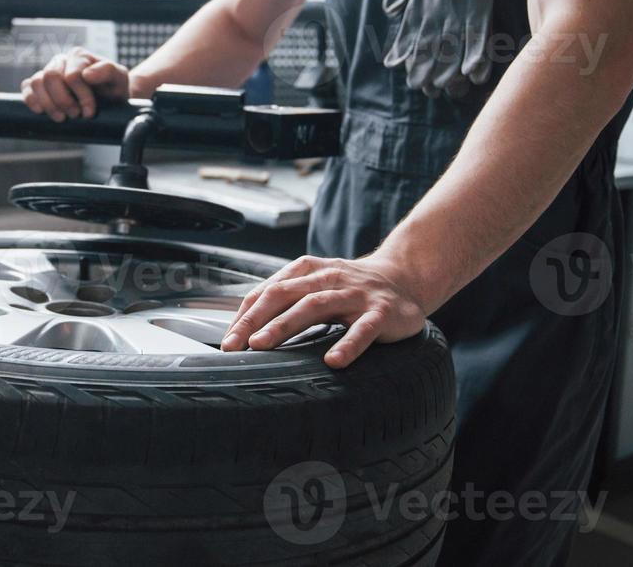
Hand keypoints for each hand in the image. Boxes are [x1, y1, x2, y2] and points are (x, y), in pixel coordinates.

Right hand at [20, 48, 130, 121]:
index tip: (89, 112)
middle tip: (75, 115)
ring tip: (62, 117)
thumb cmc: (113, 87)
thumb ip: (107, 71)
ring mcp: (48, 71)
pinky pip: (26, 87)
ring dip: (48, 104)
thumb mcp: (119, 78)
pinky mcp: (39, 85)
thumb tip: (87, 74)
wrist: (108, 99)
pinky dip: (31, 100)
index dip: (81, 96)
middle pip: (51, 77)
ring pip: (36, 82)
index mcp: (79, 56)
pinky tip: (41, 111)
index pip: (72, 75)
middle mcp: (61, 60)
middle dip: (63, 101)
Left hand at [220, 254, 427, 367]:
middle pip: (284, 294)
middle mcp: (329, 278)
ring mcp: (356, 294)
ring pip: (316, 305)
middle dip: (255, 319)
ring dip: (285, 324)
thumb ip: (287, 300)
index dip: (245, 314)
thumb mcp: (317, 285)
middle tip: (235, 345)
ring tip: (263, 345)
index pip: (269, 290)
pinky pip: (364, 329)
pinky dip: (348, 345)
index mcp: (309, 271)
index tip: (227, 340)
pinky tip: (333, 361)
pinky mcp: (382, 312)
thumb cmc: (351, 288)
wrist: (405, 277)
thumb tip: (246, 328)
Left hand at [381, 0, 498, 97]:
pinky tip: (474, 72)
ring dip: (448, 69)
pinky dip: (476, 55)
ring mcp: (458, 13)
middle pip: (429, 47)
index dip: (403, 51)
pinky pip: (477, 37)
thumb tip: (391, 10)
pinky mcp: (479, 10)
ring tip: (444, 86)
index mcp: (421, 4)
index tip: (396, 66)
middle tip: (423, 88)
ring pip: (452, 47)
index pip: (409, 33)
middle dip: (425, 68)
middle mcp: (437, 12)